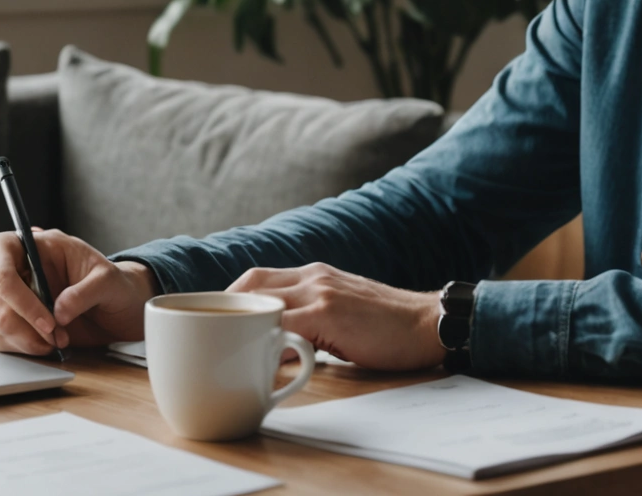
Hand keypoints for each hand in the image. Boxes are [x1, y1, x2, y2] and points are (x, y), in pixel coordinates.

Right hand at [0, 228, 155, 354]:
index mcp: (36, 244)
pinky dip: (19, 348)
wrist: (118, 310)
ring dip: (24, 338)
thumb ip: (85, 291)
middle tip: (55, 334)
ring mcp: (8, 296)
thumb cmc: (112, 285)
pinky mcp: (10, 321)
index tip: (46, 316)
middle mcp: (15, 267)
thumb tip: (59, 311)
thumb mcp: (109, 281)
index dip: (12, 285)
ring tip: (56, 341)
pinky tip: (43, 346)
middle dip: (22, 320)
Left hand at [228, 263, 444, 370]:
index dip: (232, 299)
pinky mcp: (329, 313)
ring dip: (241, 331)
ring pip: (263, 305)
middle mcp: (313, 276)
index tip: (217, 323)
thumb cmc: (390, 326)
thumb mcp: (345, 310)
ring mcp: (320, 292)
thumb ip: (314, 318)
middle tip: (211, 339)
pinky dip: (266, 347)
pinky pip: (284, 329)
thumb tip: (280, 346)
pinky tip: (259, 368)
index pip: (258, 278)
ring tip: (227, 355)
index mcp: (315, 274)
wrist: (430, 322)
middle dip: (225, 310)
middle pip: (250, 284)